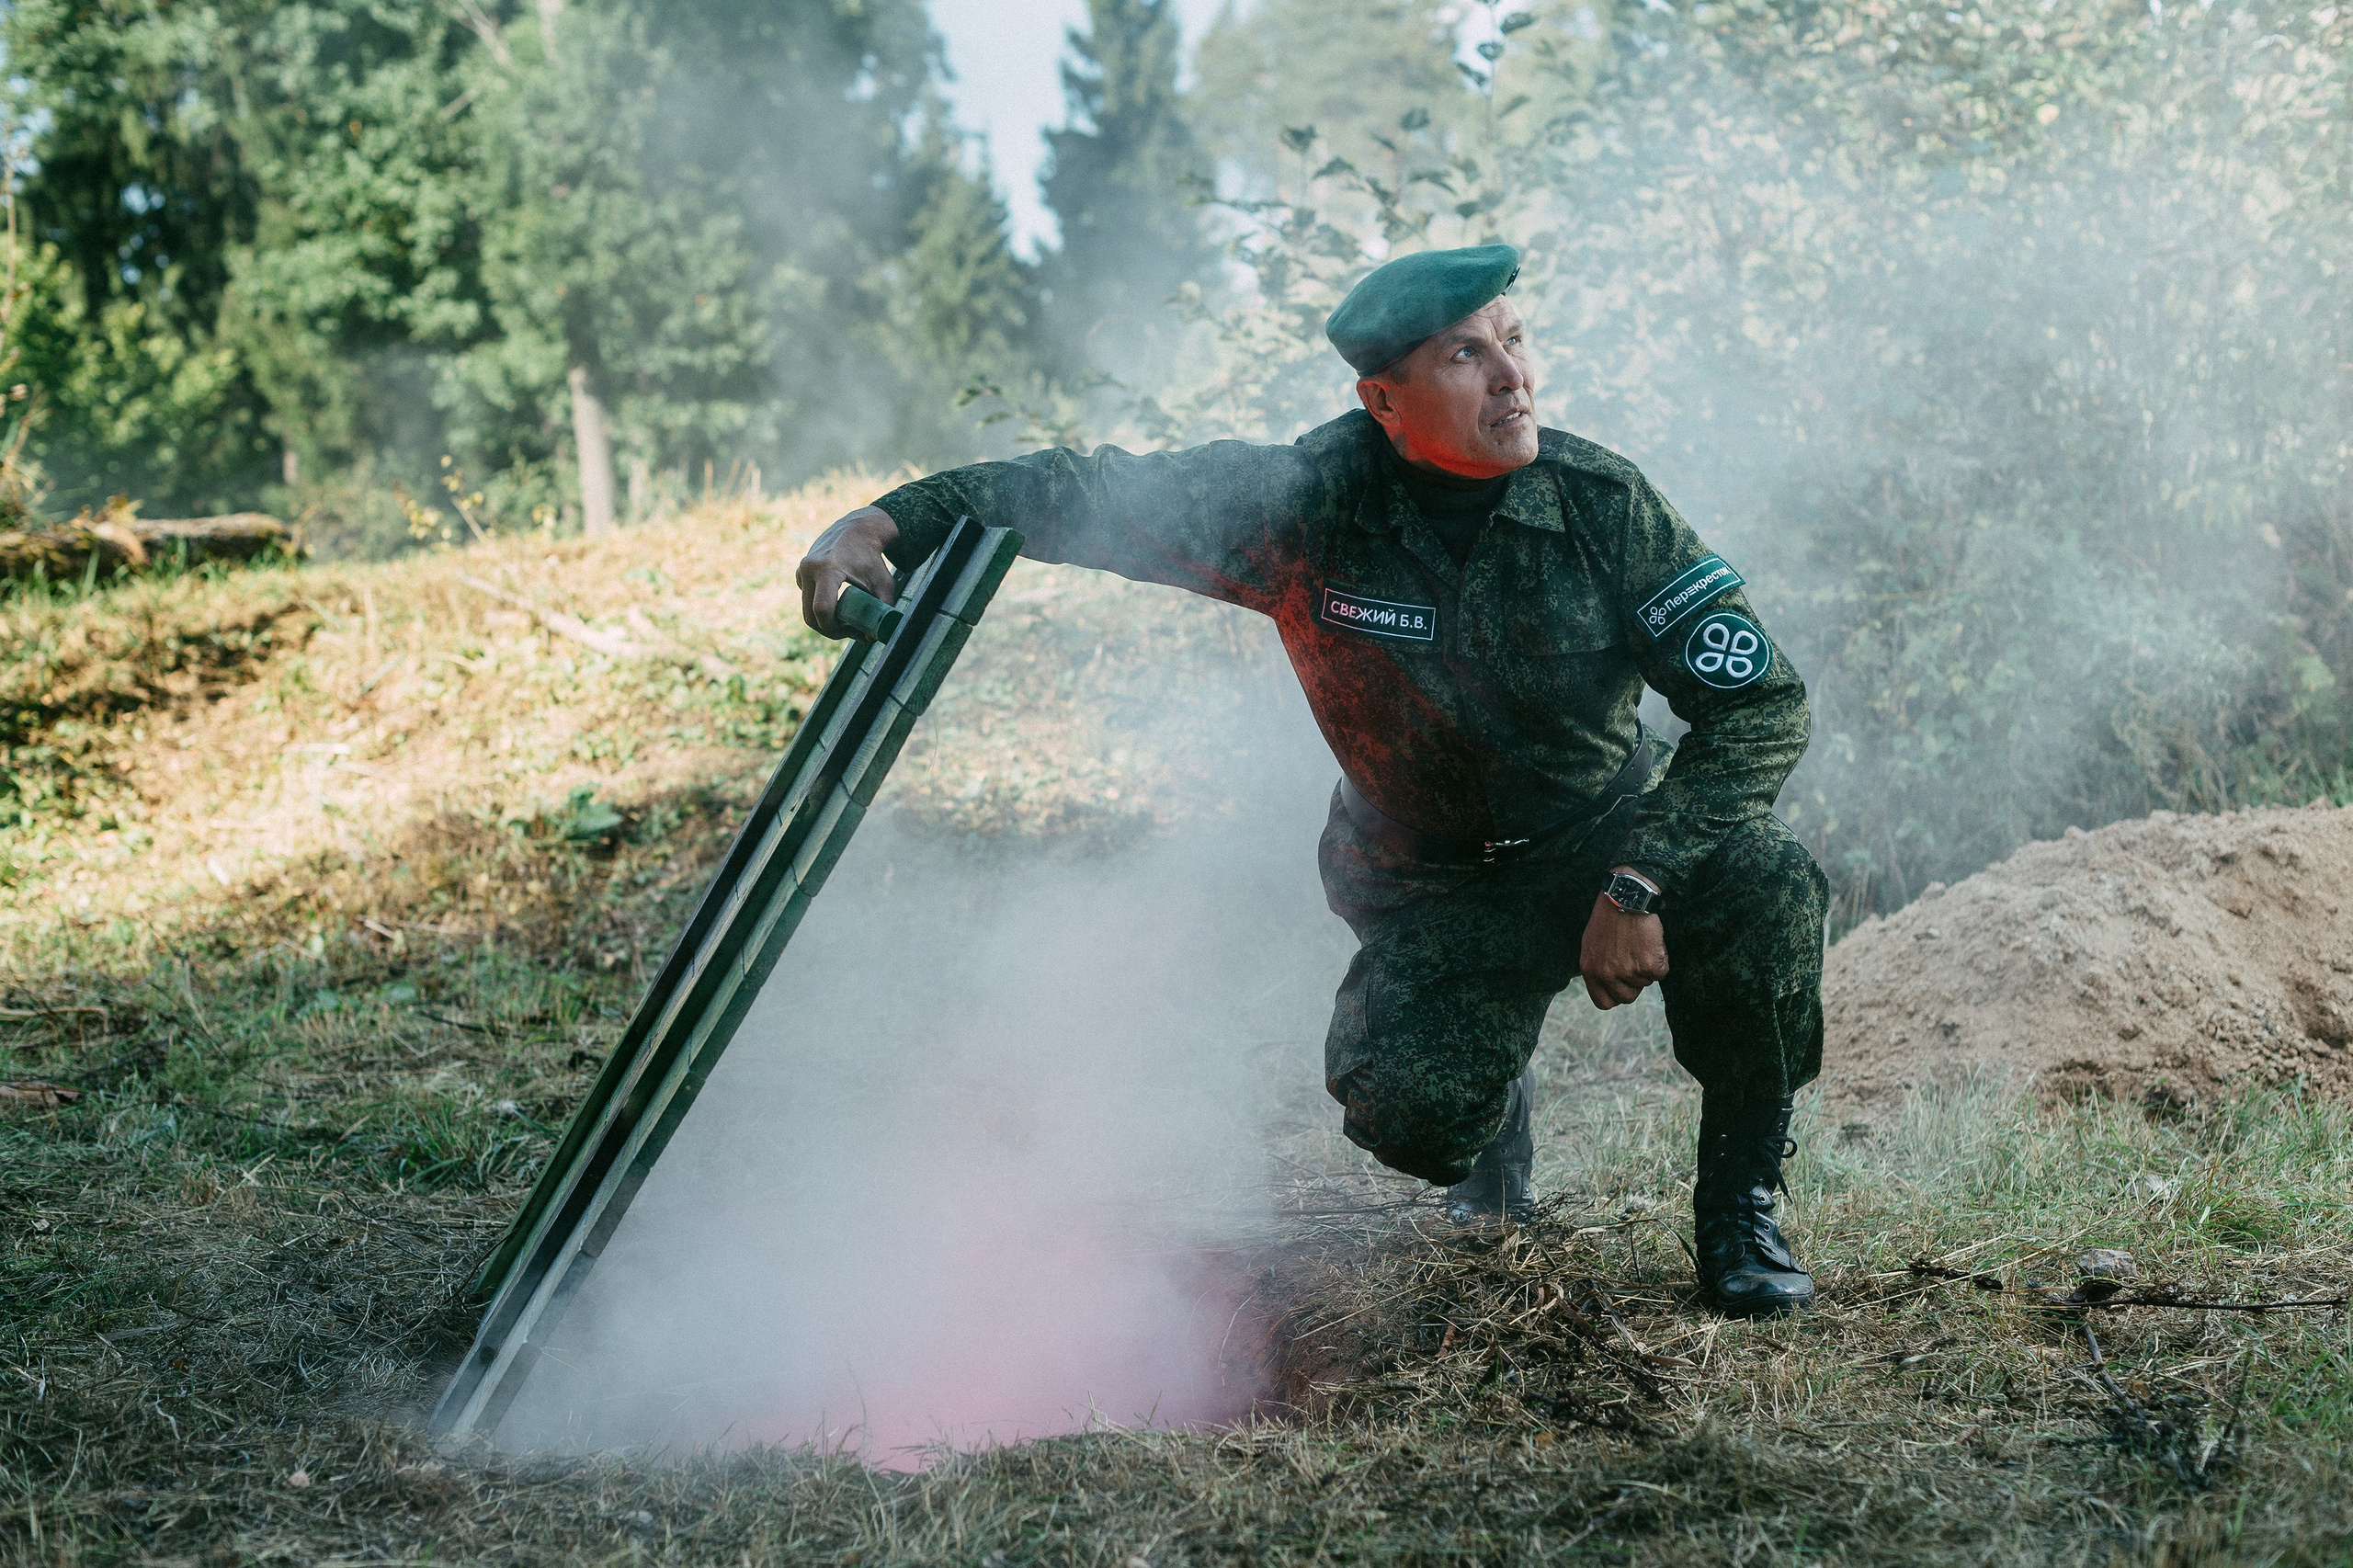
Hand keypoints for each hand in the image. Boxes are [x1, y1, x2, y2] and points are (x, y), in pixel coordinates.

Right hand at [797, 505, 899, 635]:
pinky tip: (839, 608)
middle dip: (829, 630)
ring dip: (824, 622)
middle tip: (851, 632)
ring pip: (807, 610)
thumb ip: (883, 608)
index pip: (822, 610)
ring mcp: (801, 570)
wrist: (857, 530)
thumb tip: (872, 637)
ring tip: (847, 622)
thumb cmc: (872, 558)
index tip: (853, 631)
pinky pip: (807, 600)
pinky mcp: (800, 573)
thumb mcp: (884, 583)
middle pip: (810, 616)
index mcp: (827, 570)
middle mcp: (809, 569)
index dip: (835, 629)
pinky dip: (819, 609)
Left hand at [1579, 876, 1668, 1008]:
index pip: (1603, 1002)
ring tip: (1641, 943)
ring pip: (1646, 983)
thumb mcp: (1592, 944)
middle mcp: (1607, 974)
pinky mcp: (1648, 965)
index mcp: (1590, 970)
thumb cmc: (1610, 915)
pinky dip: (1662, 958)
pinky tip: (1653, 941)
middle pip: (1627, 998)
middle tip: (1636, 959)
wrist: (1627, 896)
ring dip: (1648, 966)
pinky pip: (1662, 972)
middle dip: (1634, 982)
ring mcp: (1628, 972)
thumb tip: (1606, 981)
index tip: (1623, 986)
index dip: (1616, 995)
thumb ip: (1597, 966)